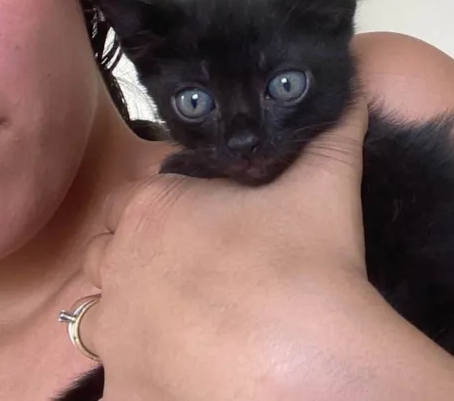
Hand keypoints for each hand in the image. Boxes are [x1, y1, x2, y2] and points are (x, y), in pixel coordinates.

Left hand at [79, 98, 453, 400]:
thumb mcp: (326, 185)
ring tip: (186, 320)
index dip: (172, 205)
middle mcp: (118, 267)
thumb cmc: (307, 261)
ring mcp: (114, 335)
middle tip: (201, 269)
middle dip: (145, 254)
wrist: (308, 361)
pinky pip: (116, 378)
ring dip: (132, 310)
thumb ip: (333, 131)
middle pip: (113, 251)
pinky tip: (182, 367)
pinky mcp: (123, 391)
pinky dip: (141, 370)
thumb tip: (353, 84)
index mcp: (155, 211)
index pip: (140, 196)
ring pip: (101, 313)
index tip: (208, 221)